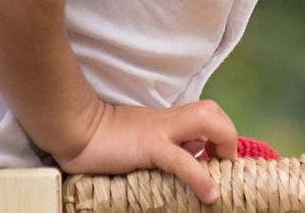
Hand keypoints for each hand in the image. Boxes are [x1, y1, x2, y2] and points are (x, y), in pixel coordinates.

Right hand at [52, 99, 237, 205]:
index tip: (221, 159)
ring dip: (223, 143)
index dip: (221, 133)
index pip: (206, 114)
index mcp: (167, 121)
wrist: (76, 130)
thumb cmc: (105, 139)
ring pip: (206, 120)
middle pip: (212, 110)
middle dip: (228, 134)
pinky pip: (181, 160)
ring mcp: (160, 131)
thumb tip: (193, 153)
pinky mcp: (149, 146)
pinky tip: (210, 195)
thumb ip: (168, 144)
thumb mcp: (143, 140)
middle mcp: (168, 121)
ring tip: (222, 170)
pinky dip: (200, 177)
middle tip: (223, 162)